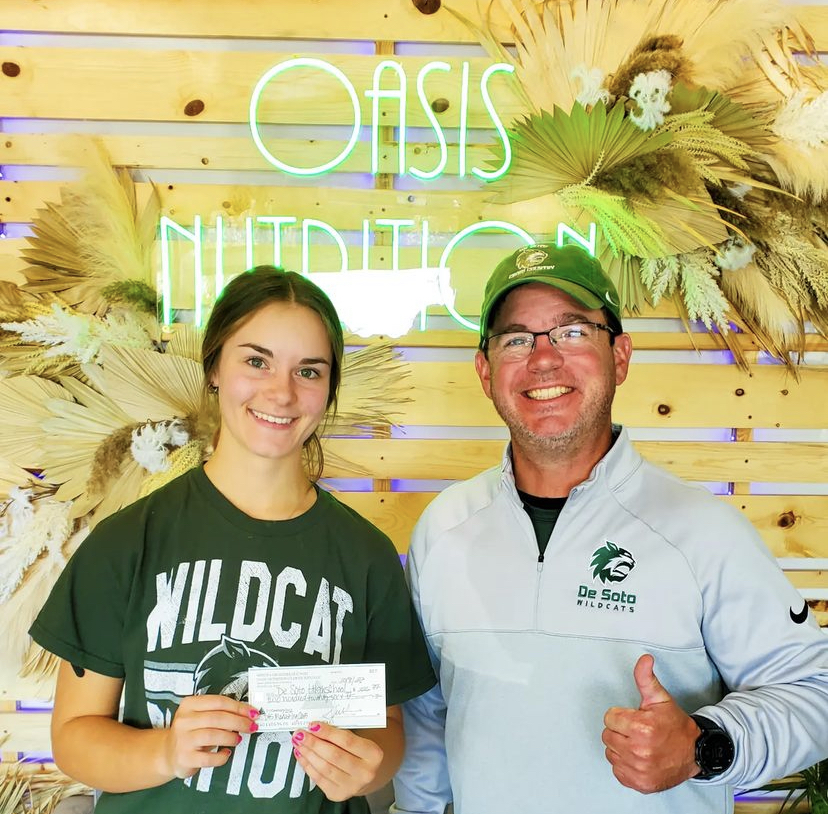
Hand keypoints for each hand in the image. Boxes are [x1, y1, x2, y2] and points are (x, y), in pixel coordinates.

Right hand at [161, 695, 259, 779]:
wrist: (168, 753)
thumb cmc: (191, 732)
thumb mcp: (201, 716)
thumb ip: (220, 712)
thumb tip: (247, 713)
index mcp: (189, 704)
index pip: (219, 702)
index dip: (239, 707)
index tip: (252, 712)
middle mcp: (184, 720)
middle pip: (218, 718)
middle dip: (239, 722)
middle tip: (251, 726)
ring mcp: (182, 740)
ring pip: (213, 736)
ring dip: (231, 737)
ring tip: (238, 739)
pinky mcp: (184, 758)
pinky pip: (208, 758)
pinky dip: (222, 756)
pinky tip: (226, 753)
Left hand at [291, 721, 383, 801]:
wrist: (367, 772)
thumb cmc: (361, 749)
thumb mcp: (360, 737)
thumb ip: (342, 732)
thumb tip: (316, 726)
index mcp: (374, 754)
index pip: (347, 741)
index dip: (328, 733)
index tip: (313, 725)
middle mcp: (365, 773)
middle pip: (334, 756)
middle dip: (314, 743)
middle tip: (300, 733)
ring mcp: (352, 786)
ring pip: (324, 768)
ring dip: (308, 754)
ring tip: (298, 743)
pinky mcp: (338, 794)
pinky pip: (319, 779)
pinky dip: (308, 766)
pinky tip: (302, 755)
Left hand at [602, 654, 700, 793]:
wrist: (694, 753)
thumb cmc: (675, 725)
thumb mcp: (660, 698)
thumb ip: (646, 678)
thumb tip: (644, 659)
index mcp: (641, 727)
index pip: (609, 718)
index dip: (621, 716)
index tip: (635, 718)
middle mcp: (639, 750)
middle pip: (607, 735)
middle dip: (620, 731)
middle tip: (637, 732)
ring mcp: (639, 770)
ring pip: (611, 752)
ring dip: (621, 748)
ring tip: (639, 744)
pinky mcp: (640, 784)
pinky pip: (617, 771)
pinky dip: (625, 765)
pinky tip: (639, 759)